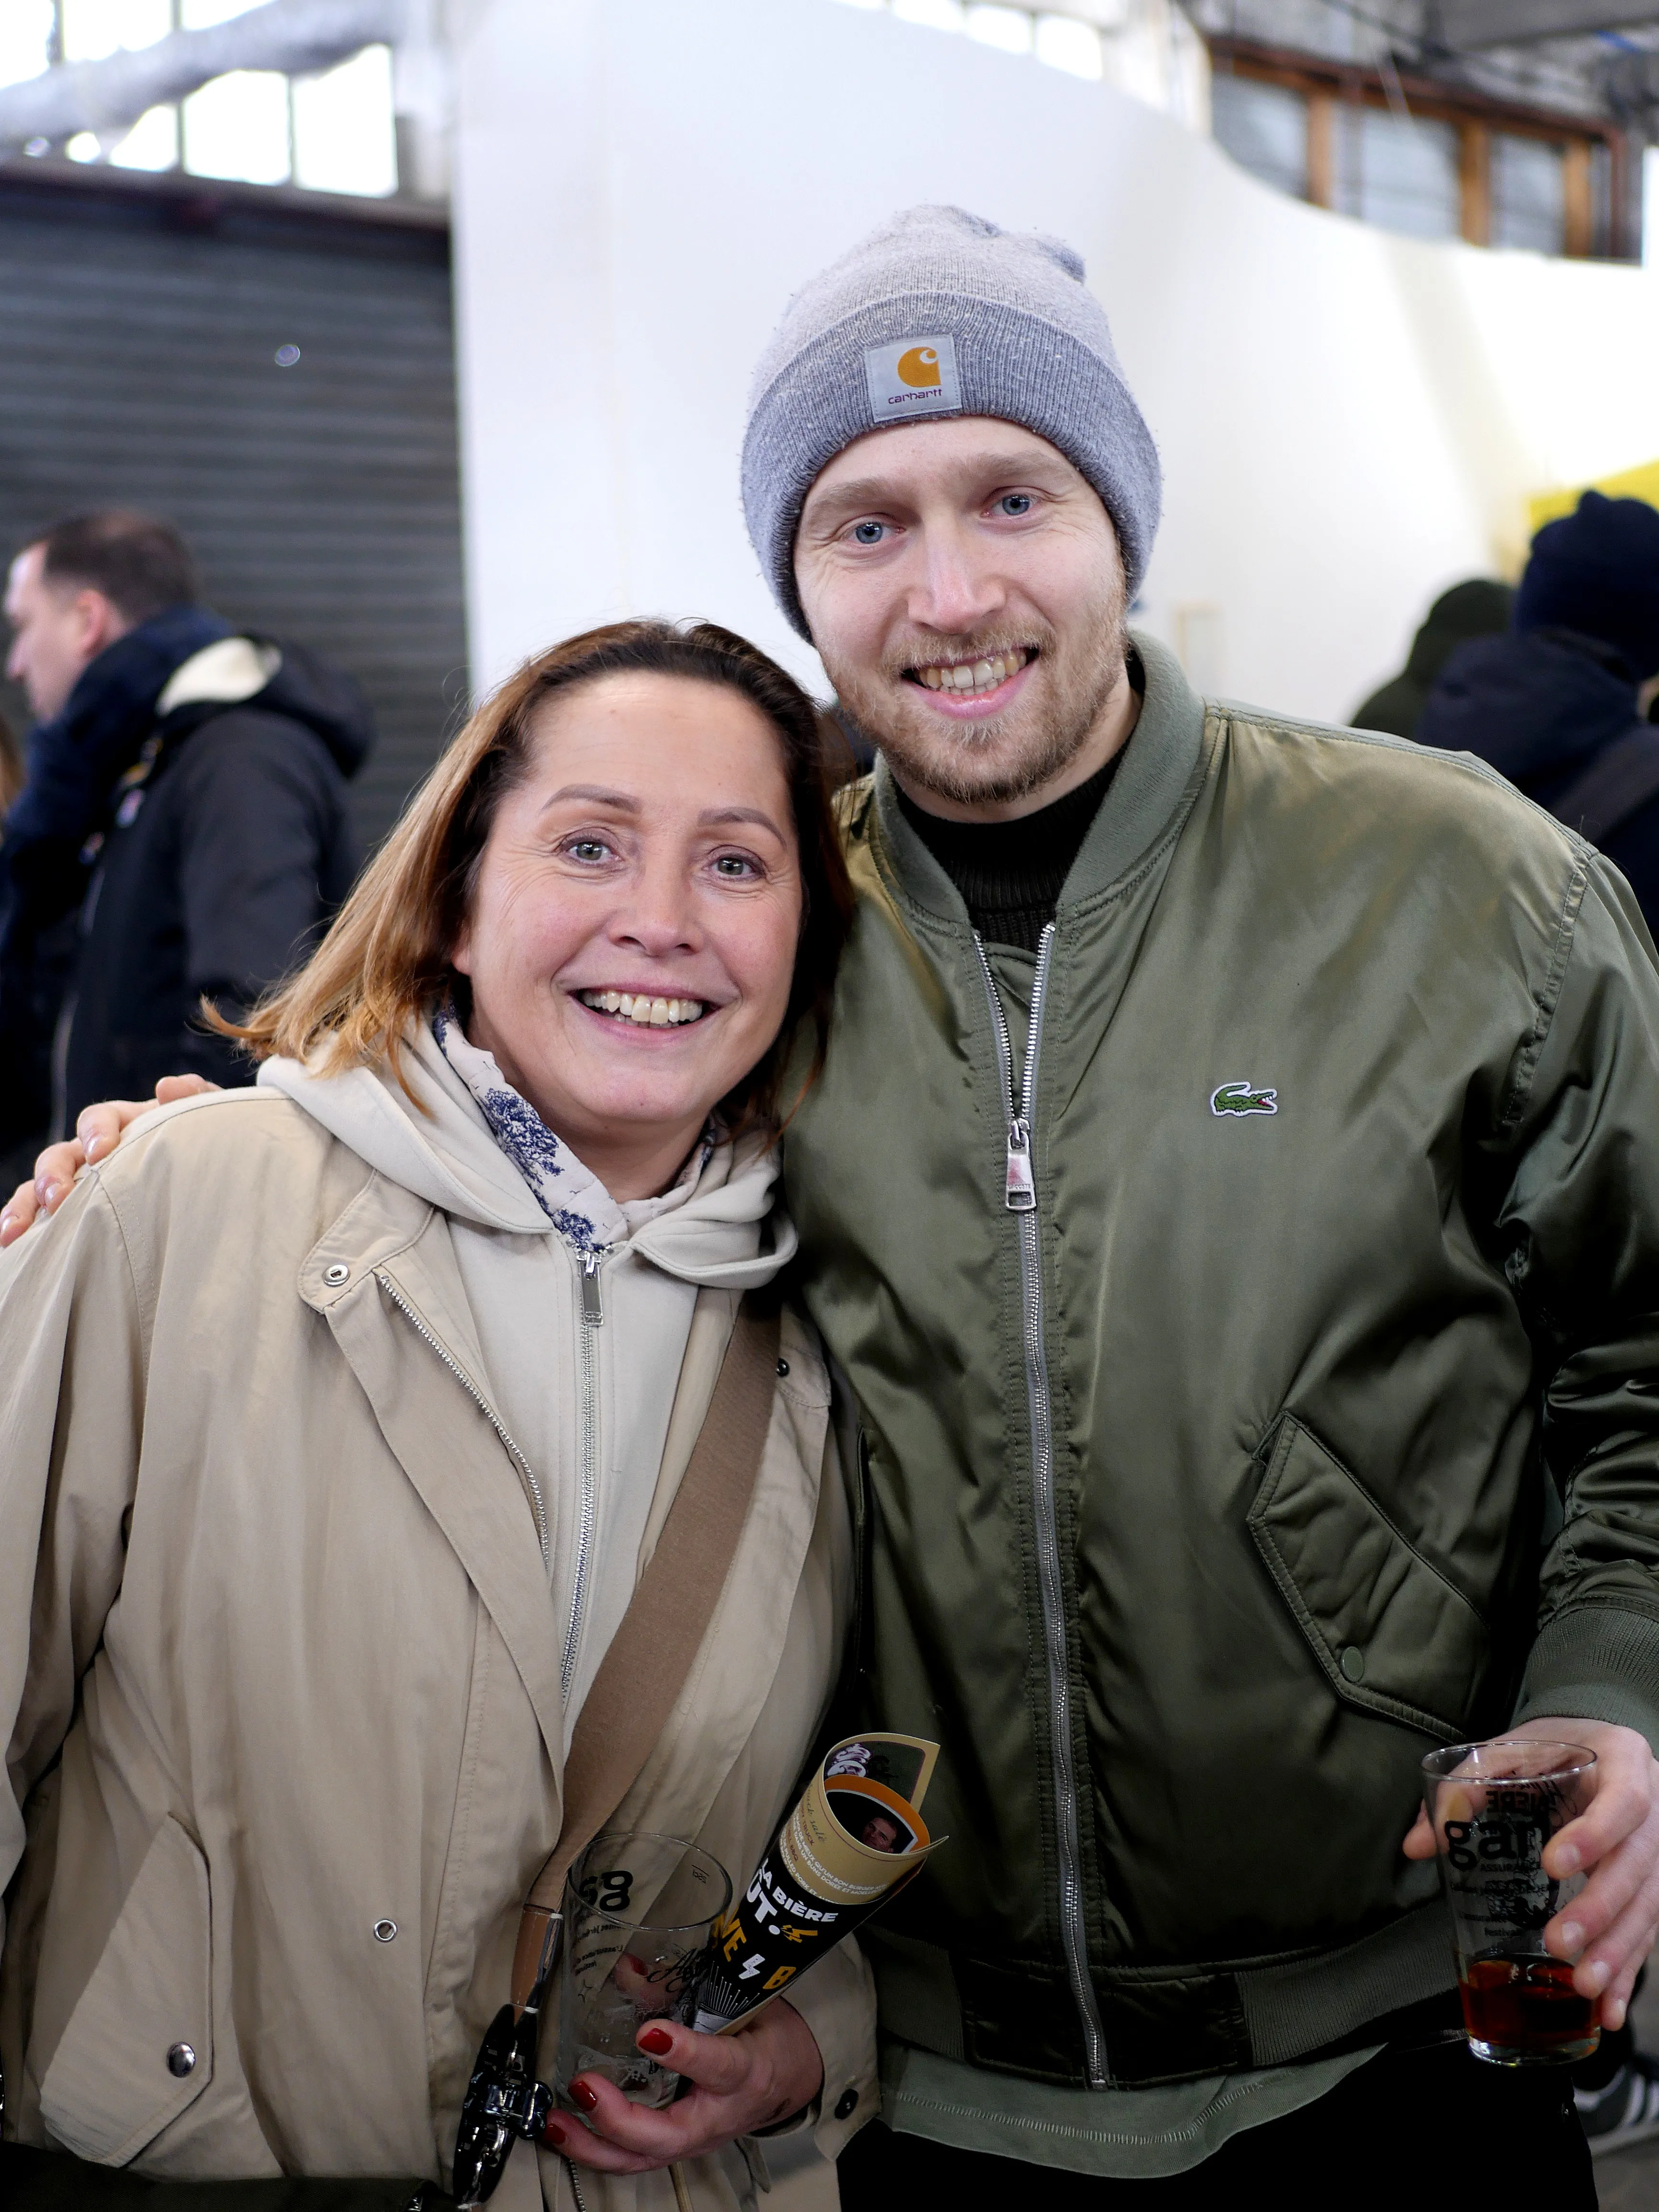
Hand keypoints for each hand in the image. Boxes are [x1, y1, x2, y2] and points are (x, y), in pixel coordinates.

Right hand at [0, 1076, 218, 1245]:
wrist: (214, 1174)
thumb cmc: (205, 1142)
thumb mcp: (207, 1116)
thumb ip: (193, 1096)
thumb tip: (166, 1087)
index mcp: (123, 1123)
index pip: (97, 1118)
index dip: (95, 1131)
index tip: (102, 1152)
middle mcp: (93, 1152)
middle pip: (60, 1156)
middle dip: (53, 1176)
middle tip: (59, 1198)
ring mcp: (83, 1183)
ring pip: (41, 1188)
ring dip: (27, 1205)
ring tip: (16, 1231)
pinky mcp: (80, 1212)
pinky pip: (43, 1218)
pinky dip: (25, 1227)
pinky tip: (13, 1245)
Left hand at [545, 2000, 822, 2174]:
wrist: (787, 2079)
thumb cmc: (764, 2036)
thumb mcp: (739, 2000)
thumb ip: (687, 1986)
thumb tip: (629, 1966)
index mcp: (747, 2071)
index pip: (717, 2066)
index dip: (683, 2052)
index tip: (649, 2033)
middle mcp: (718, 2116)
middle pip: (669, 2135)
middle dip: (620, 2118)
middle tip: (585, 2086)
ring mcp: (695, 2141)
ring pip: (643, 2159)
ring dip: (594, 2145)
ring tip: (554, 2123)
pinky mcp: (675, 2149)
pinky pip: (633, 2160)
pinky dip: (595, 2151)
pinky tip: (563, 2134)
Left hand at [1403, 1716, 1658, 2030]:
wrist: (1592, 1743)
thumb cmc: (1551, 1749)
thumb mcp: (1511, 1750)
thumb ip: (1466, 1788)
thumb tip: (1417, 1843)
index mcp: (1625, 1762)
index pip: (1623, 1802)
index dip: (1594, 1837)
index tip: (1553, 1866)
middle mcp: (1655, 1809)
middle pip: (1637, 1867)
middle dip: (1600, 1911)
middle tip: (1560, 1943)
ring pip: (1648, 1908)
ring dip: (1617, 1952)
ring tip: (1585, 1986)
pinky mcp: (1653, 1886)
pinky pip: (1647, 1933)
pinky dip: (1628, 1973)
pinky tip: (1610, 2010)